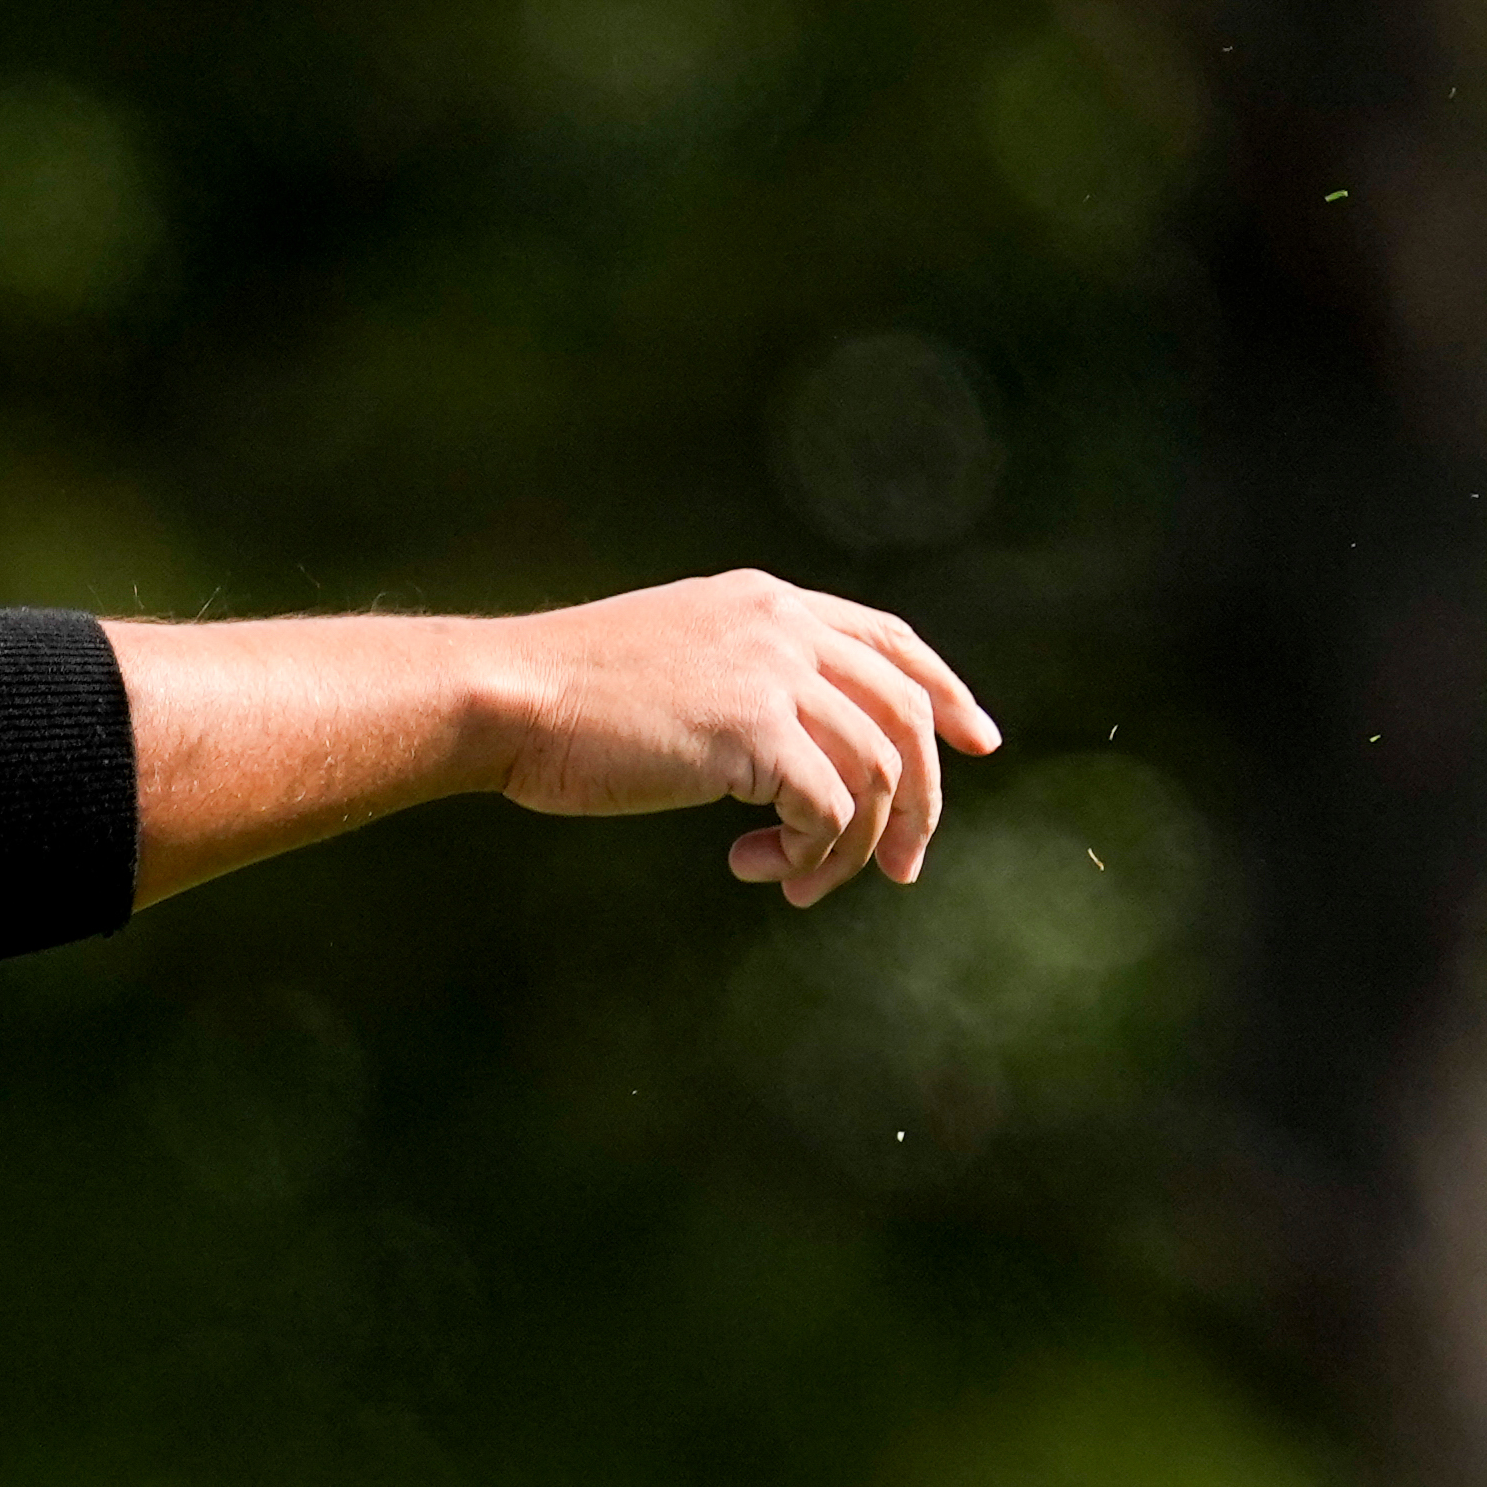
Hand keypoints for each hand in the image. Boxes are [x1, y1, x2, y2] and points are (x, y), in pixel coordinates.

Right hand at [488, 570, 999, 905]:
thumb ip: (741, 674)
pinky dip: (813, 857)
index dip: (945, 693)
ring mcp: (772, 674)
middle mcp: (782, 626)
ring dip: (852, 849)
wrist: (509, 697)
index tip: (977, 744)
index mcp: (766, 602)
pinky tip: (760, 868)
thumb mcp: (675, 657)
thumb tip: (798, 746)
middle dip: (922, 802)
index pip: (890, 639)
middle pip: (907, 713)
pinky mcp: (754, 732)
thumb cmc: (568, 696)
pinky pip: (832, 813)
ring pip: (879, 774)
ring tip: (798, 884)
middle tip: (901, 869)